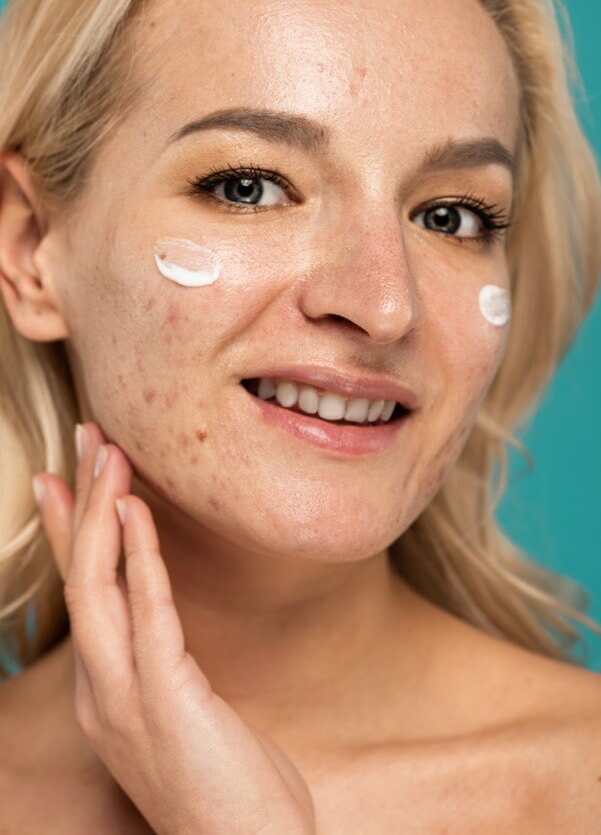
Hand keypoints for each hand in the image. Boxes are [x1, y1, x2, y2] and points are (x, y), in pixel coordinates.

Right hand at [33, 422, 315, 834]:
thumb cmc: (231, 795)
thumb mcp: (189, 725)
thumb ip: (168, 676)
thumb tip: (166, 633)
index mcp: (109, 696)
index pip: (82, 597)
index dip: (71, 533)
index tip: (67, 480)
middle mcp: (104, 693)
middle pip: (79, 576)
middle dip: (79, 502)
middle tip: (85, 438)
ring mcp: (126, 699)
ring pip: (98, 585)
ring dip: (100, 512)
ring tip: (107, 452)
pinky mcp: (166, 700)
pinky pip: (148, 612)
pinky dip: (140, 555)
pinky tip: (138, 510)